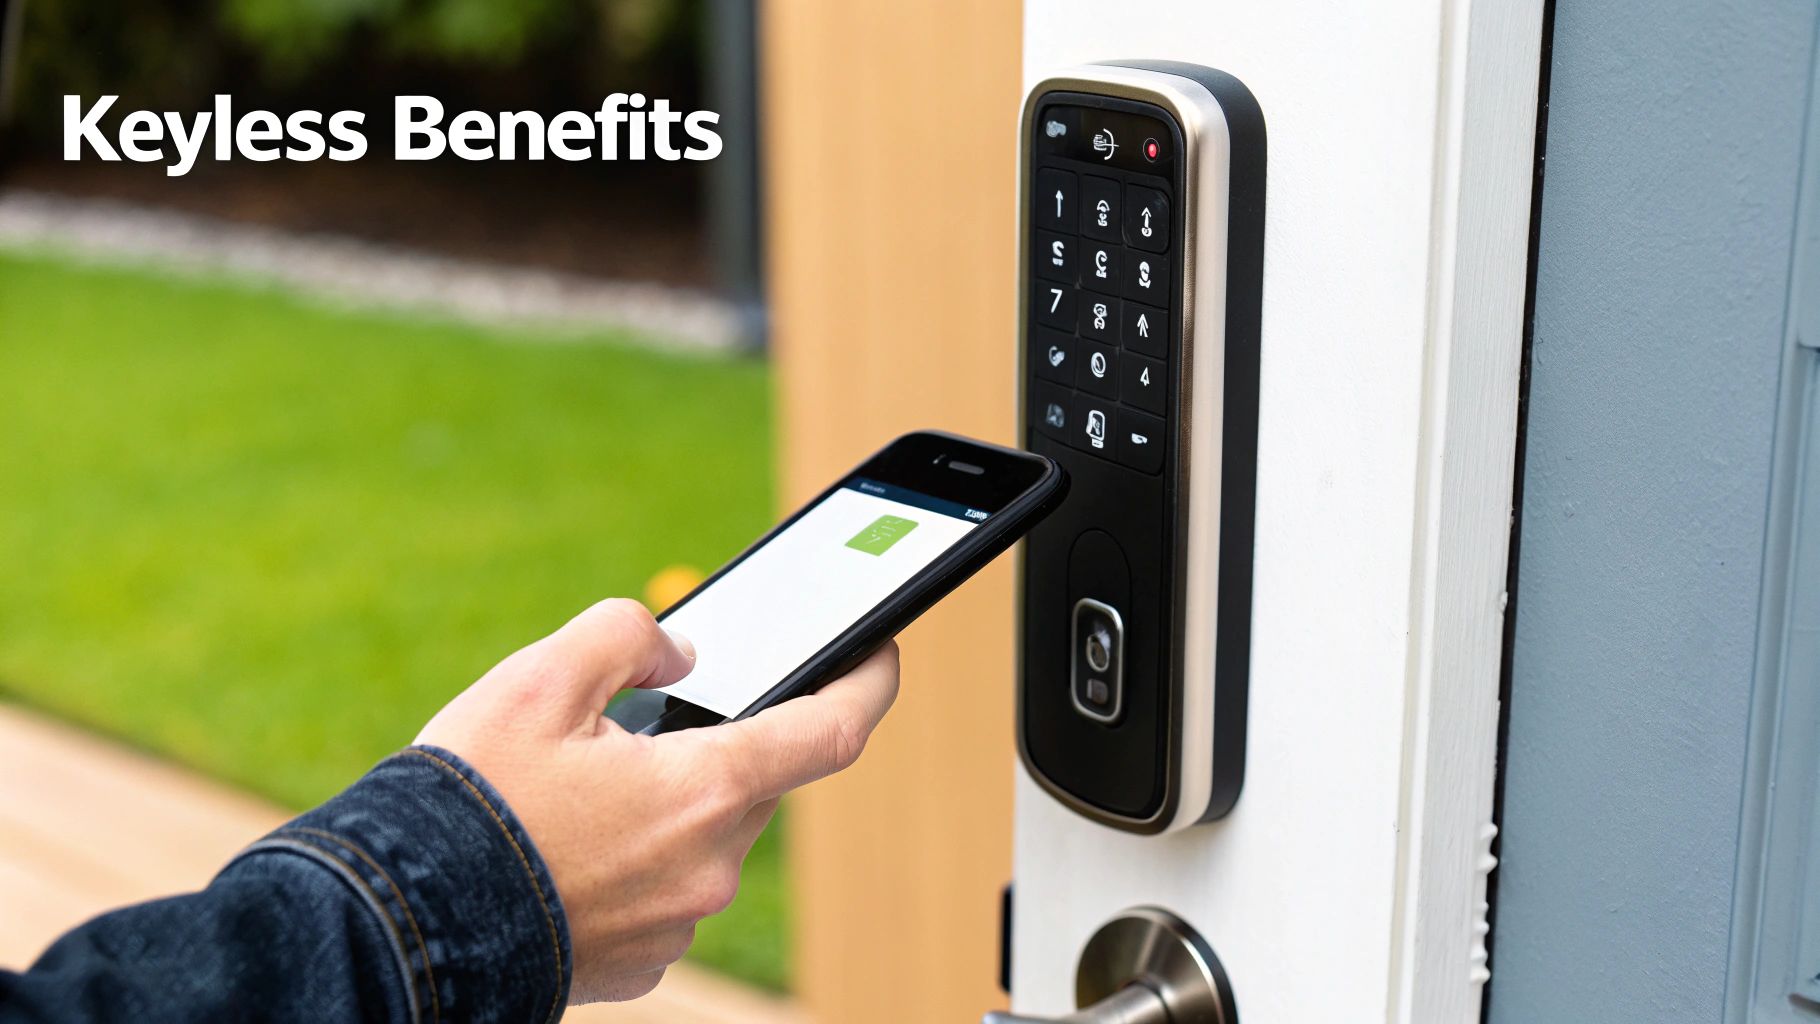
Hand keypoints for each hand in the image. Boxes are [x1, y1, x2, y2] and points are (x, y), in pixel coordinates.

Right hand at [414, 599, 898, 1002]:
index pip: (833, 729)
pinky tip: (570, 842)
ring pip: (707, 833)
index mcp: (704, 789)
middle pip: (752, 778)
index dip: (870, 680)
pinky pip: (667, 886)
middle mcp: (709, 866)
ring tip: (579, 787)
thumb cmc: (469, 803)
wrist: (402, 927)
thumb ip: (627, 636)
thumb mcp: (540, 678)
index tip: (880, 651)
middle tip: (638, 721)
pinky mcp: (644, 962)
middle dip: (714, 740)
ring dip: (668, 799)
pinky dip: (639, 854)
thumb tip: (679, 654)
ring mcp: (678, 924)